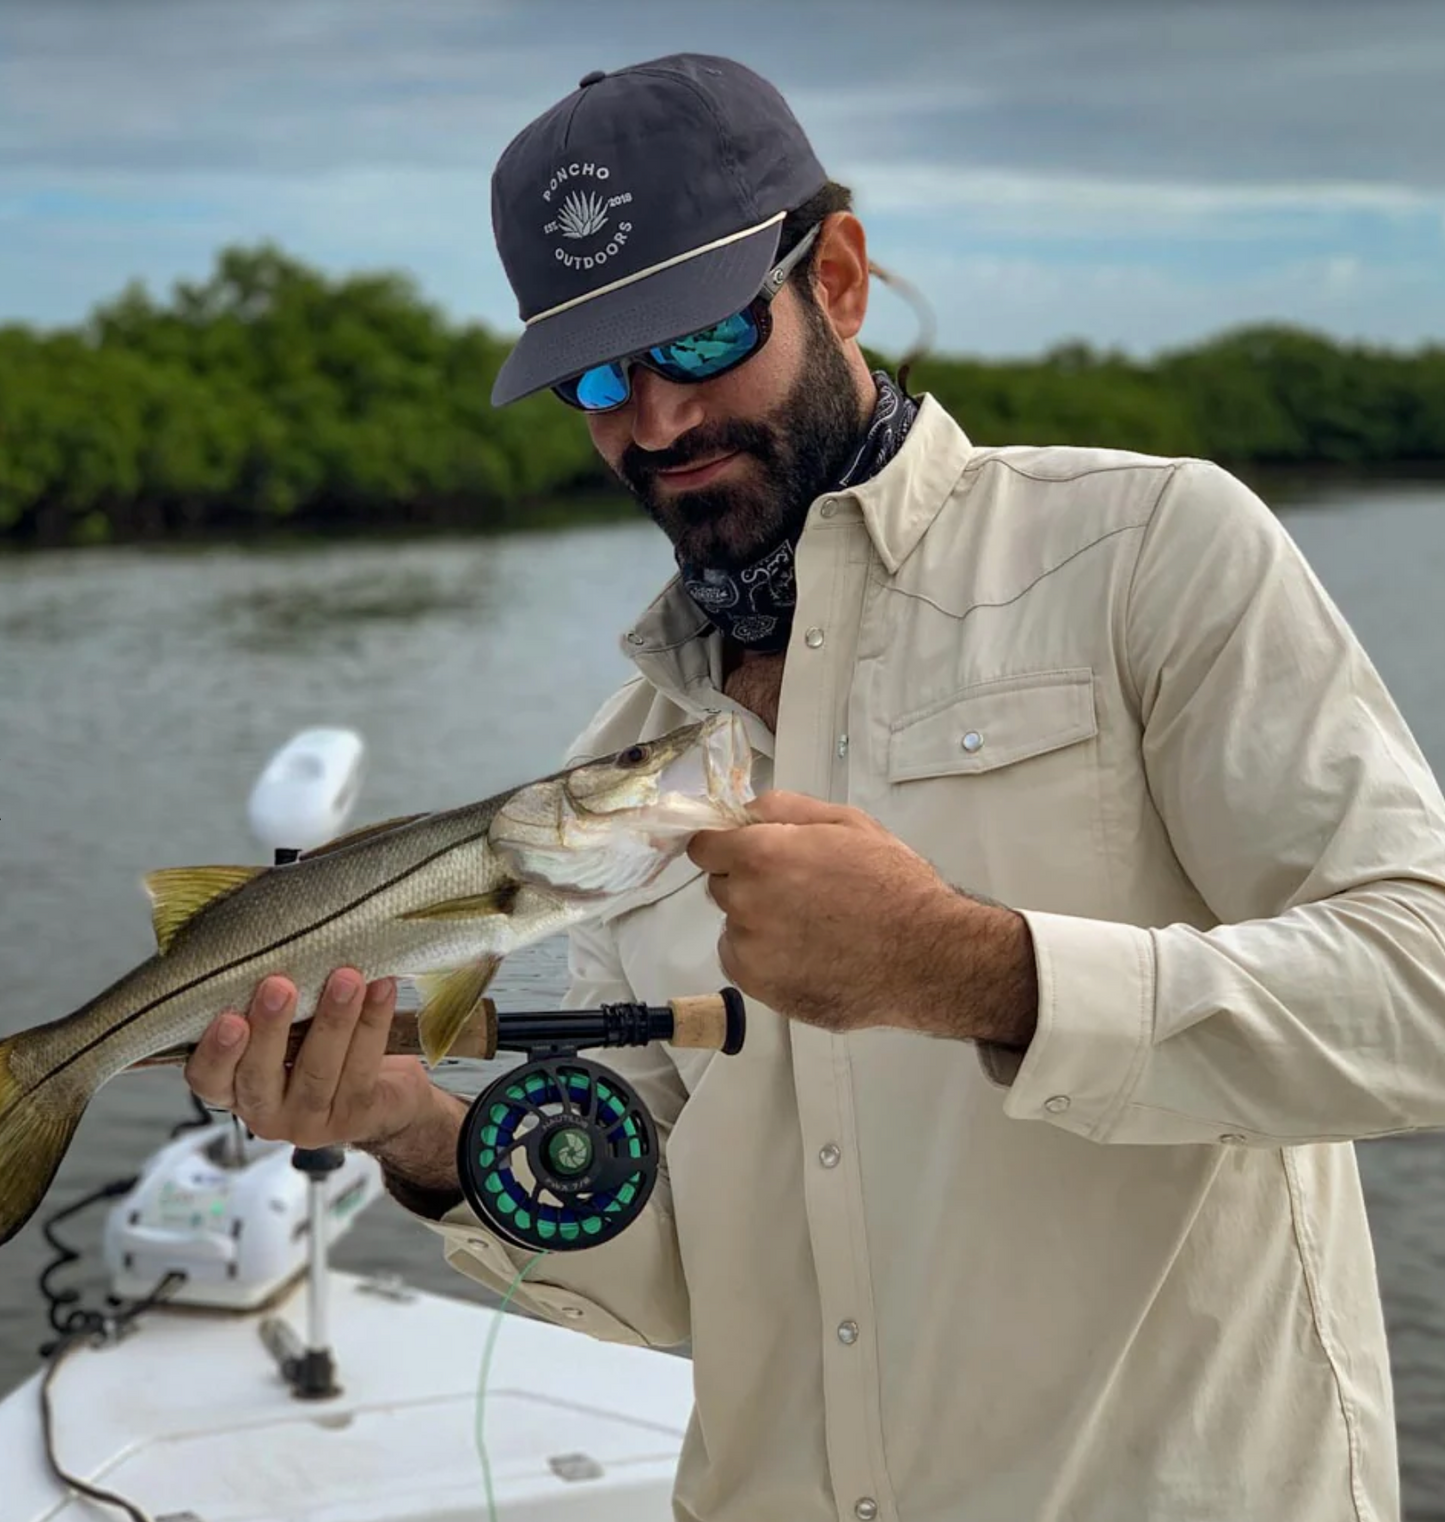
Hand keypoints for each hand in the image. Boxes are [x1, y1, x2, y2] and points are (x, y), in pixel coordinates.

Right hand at [184, 968, 438, 1151]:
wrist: (385, 1095)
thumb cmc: (321, 1047)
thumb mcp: (289, 1028)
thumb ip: (273, 1003)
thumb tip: (278, 943)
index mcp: (235, 1087)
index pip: (208, 1078)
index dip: (215, 1053)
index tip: (228, 1018)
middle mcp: (266, 1111)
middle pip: (259, 1076)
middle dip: (270, 1029)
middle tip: (278, 986)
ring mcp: (311, 1119)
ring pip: (318, 1072)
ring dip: (333, 1020)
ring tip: (346, 979)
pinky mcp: (357, 1115)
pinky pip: (363, 1067)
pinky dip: (374, 1022)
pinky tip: (382, 988)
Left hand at [684, 791, 956, 1031]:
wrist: (925, 957)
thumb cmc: (894, 884)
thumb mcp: (849, 823)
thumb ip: (786, 808)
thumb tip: (744, 810)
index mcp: (761, 854)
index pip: (704, 847)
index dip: (726, 847)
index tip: (748, 853)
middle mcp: (745, 902)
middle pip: (722, 886)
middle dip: (750, 883)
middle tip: (801, 890)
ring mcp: (750, 949)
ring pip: (736, 926)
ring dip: (759, 923)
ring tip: (813, 928)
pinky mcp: (760, 988)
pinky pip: (744, 962)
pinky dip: (766, 958)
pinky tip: (808, 954)